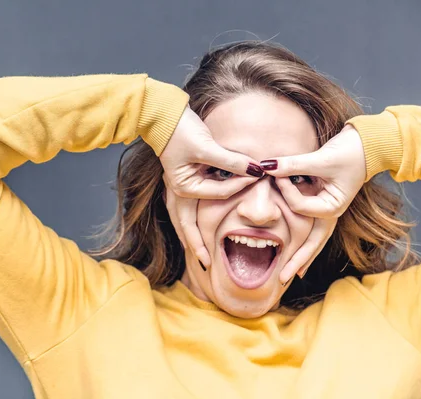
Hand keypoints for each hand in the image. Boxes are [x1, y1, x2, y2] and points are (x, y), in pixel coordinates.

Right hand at [160, 106, 262, 265]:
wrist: (162, 112)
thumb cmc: (181, 129)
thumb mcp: (207, 147)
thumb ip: (231, 161)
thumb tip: (256, 170)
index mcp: (182, 185)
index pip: (218, 193)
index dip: (240, 186)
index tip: (259, 177)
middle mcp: (177, 189)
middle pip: (187, 224)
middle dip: (196, 244)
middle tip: (206, 265)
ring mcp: (178, 185)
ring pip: (184, 218)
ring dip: (192, 235)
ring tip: (200, 253)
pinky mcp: (182, 177)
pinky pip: (189, 205)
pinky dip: (194, 218)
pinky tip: (201, 225)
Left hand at [263, 126, 365, 282]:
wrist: (369, 144)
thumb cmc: (348, 151)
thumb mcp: (321, 158)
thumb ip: (293, 164)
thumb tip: (266, 166)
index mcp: (333, 205)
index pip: (301, 207)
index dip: (286, 192)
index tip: (274, 173)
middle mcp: (332, 213)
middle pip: (313, 242)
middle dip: (297, 260)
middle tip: (281, 278)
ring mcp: (329, 211)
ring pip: (315, 240)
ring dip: (302, 257)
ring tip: (291, 276)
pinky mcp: (325, 205)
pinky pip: (313, 229)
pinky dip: (305, 243)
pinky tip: (300, 258)